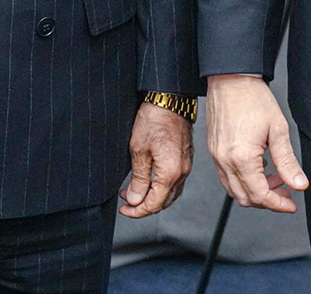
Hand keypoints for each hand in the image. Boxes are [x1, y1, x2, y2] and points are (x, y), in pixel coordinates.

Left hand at [121, 101, 193, 216]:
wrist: (170, 99)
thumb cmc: (154, 119)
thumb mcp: (138, 150)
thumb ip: (138, 179)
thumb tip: (136, 200)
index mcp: (170, 173)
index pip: (154, 204)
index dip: (137, 211)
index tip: (125, 209)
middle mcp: (182, 172)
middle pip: (164, 202)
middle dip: (144, 206)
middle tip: (127, 203)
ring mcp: (186, 165)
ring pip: (171, 193)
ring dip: (153, 197)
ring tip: (134, 192)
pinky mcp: (185, 158)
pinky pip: (175, 181)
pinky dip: (161, 187)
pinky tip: (150, 181)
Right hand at [206, 73, 307, 212]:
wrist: (230, 78)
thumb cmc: (253, 98)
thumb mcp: (277, 130)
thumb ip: (288, 162)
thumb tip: (299, 184)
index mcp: (241, 158)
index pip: (260, 195)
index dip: (278, 204)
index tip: (291, 204)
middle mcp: (224, 160)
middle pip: (245, 198)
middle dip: (268, 201)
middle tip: (286, 191)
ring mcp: (216, 156)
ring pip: (234, 190)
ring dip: (255, 192)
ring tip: (274, 179)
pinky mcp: (213, 150)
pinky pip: (226, 177)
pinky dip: (243, 180)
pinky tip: (259, 167)